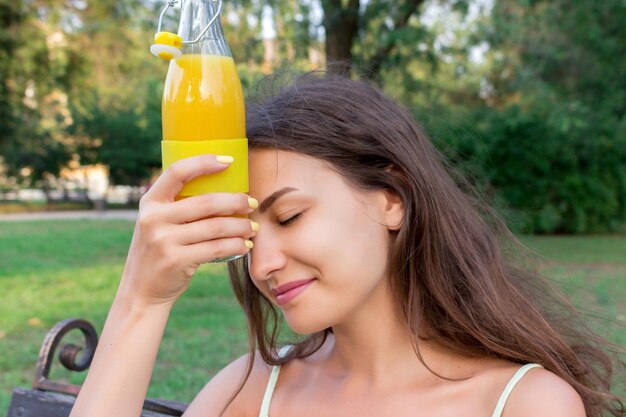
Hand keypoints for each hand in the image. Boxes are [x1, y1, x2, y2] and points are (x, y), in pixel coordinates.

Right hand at [119, 155, 255, 306]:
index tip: (229, 161)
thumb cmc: (159, 251)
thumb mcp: (158, 223)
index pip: (177, 172)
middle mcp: (153, 218)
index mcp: (150, 202)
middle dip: (236, 201)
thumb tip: (223, 188)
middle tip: (252, 203)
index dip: (204, 162)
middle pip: (206, 202)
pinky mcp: (176, 260)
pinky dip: (236, 245)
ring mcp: (164, 240)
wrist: (141, 291)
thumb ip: (177, 207)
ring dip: (241, 226)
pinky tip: (245, 245)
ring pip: (215, 227)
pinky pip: (216, 248)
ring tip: (253, 227)